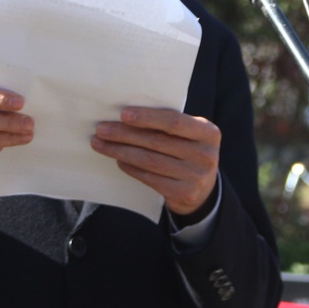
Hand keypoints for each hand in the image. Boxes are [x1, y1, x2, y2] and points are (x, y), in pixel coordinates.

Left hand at [92, 107, 219, 216]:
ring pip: (149, 160)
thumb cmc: (189, 151)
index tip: (123, 114)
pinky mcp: (183, 193)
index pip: (174, 122)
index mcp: (208, 133)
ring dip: (121, 151)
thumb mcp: (190, 135)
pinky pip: (149, 177)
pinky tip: (117, 159)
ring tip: (100, 144)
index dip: (147, 118)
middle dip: (125, 134)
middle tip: (101, 129)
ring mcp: (195, 176)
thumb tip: (126, 116)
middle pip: (157, 141)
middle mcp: (205, 155)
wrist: (204, 189)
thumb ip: (170, 125)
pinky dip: (130, 167)